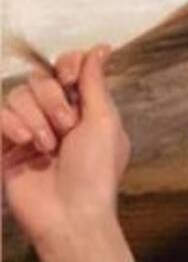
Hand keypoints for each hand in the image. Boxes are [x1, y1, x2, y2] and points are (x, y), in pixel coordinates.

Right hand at [2, 45, 134, 261]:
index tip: (71, 78)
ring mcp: (28, 130)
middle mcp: (55, 114)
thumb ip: (95, 83)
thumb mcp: (103, 121)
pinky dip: (11, 125)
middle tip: (66, 127)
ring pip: (18, 95)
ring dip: (35, 118)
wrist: (70, 214)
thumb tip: (100, 47)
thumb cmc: (96, 170)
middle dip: (54, 99)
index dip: (67, 65)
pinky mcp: (4, 147)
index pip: (67, 66)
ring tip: (48, 146)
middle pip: (41, 78)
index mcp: (83, 106)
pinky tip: (24, 144)